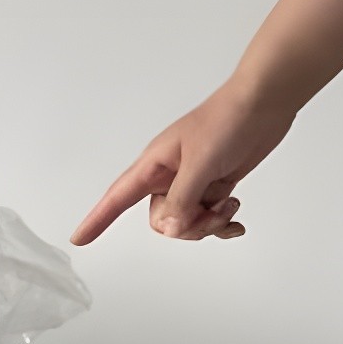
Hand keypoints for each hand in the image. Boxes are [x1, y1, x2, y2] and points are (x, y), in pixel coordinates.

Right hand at [73, 92, 252, 249]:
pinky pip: (208, 218)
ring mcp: (191, 181)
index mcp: (155, 163)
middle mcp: (168, 175)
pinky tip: (235, 219)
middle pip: (161, 221)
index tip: (79, 239)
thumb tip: (171, 229)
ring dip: (209, 223)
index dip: (97, 219)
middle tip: (210, 210)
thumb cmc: (227, 120)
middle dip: (186, 226)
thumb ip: (183, 199)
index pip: (117, 196)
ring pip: (186, 222)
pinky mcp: (213, 186)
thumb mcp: (200, 163)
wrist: (263, 105)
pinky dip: (222, 223)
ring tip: (228, 204)